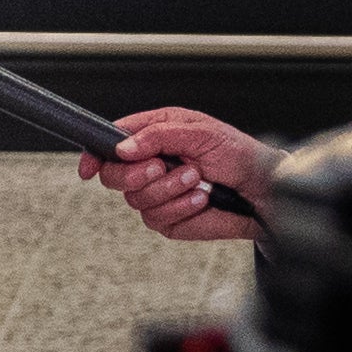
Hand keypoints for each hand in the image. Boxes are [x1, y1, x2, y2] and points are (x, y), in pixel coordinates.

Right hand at [80, 108, 270, 241]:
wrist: (262, 191)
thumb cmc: (238, 154)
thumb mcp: (200, 132)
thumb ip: (158, 136)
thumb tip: (124, 148)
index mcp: (155, 134)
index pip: (111, 142)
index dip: (96, 154)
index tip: (90, 166)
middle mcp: (152, 163)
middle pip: (113, 176)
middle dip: (137, 173)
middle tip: (162, 166)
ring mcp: (158, 193)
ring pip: (136, 199)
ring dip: (170, 189)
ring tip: (197, 178)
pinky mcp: (168, 219)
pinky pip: (158, 217)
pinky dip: (182, 207)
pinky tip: (201, 198)